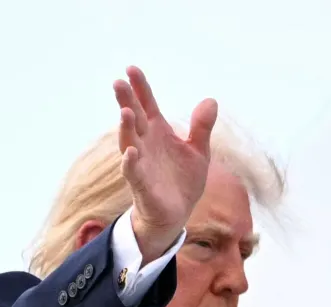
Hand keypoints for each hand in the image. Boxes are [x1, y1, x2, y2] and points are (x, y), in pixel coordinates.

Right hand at [113, 66, 218, 263]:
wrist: (176, 214)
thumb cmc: (182, 180)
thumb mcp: (198, 151)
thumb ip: (201, 127)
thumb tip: (211, 100)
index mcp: (158, 132)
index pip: (148, 105)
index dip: (140, 88)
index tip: (131, 69)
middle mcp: (145, 144)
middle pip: (134, 118)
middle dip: (126, 101)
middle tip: (119, 82)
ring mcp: (141, 163)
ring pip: (129, 142)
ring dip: (126, 128)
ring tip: (125, 112)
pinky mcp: (141, 185)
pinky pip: (133, 172)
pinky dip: (130, 162)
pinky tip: (130, 152)